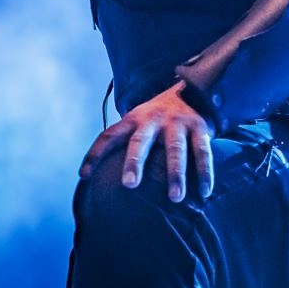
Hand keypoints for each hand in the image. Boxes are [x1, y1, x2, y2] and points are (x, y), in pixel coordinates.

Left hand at [79, 83, 214, 201]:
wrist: (193, 89)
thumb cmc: (158, 118)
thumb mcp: (138, 122)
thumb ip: (124, 143)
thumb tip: (98, 178)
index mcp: (133, 120)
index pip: (109, 136)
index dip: (94, 154)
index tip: (83, 176)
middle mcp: (153, 120)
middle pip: (141, 141)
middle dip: (134, 162)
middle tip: (129, 184)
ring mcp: (177, 123)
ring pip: (175, 149)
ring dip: (175, 173)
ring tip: (175, 198)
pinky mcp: (199, 127)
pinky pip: (202, 152)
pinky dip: (205, 172)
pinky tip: (205, 192)